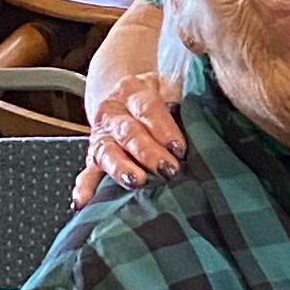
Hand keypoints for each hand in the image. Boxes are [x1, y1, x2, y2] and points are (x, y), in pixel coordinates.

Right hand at [75, 74, 186, 204]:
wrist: (123, 94)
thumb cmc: (157, 96)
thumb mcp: (170, 87)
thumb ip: (184, 100)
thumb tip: (205, 120)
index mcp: (133, 90)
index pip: (149, 109)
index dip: (164, 129)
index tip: (179, 148)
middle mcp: (112, 112)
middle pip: (129, 133)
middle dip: (148, 153)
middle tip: (168, 170)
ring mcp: (101, 135)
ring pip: (107, 152)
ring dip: (121, 168)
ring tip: (135, 181)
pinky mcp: (94, 157)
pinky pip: (87, 172)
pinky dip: (84, 187)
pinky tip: (84, 202)